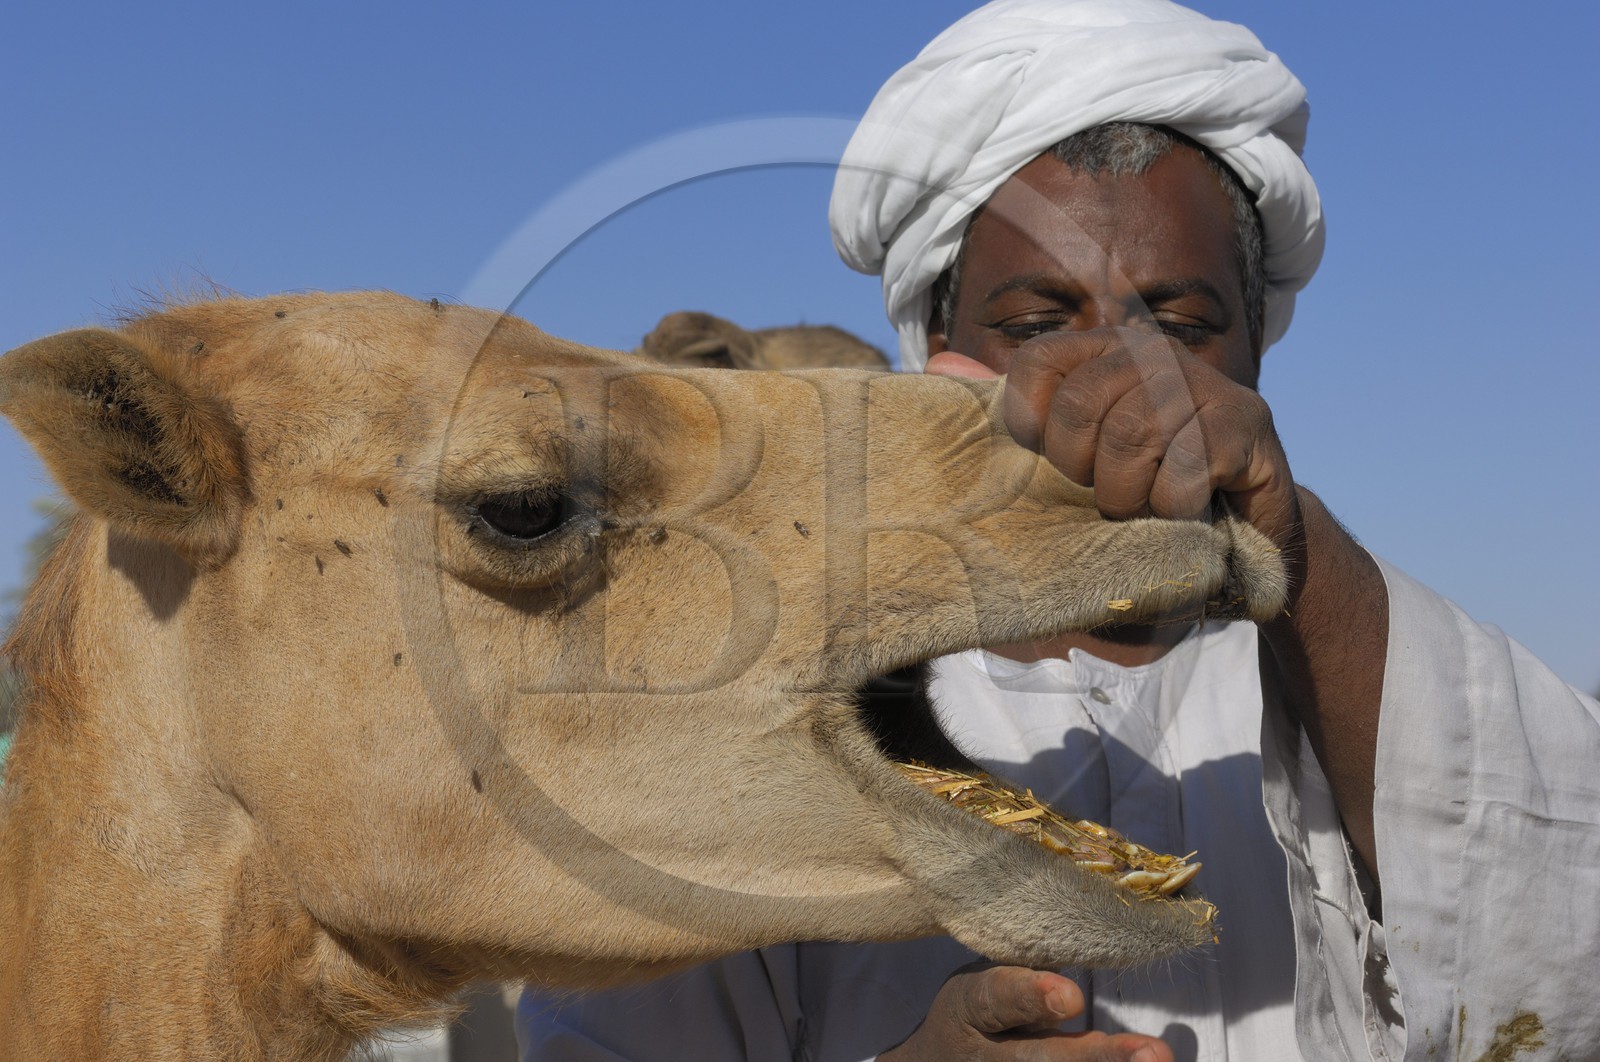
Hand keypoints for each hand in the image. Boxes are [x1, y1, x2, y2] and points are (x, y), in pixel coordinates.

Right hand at [877, 963, 1172, 1060]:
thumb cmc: (974, 1013)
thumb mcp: (983, 983)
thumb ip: (1026, 976)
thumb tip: (1092, 940)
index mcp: (967, 1007)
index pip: (997, 998)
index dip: (1032, 996)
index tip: (1072, 997)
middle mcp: (984, 1056)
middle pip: (1041, 1059)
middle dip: (1097, 1058)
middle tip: (1153, 1053)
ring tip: (1158, 1060)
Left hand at [927, 328, 1300, 549]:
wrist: (1239, 539)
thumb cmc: (1138, 495)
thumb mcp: (1070, 458)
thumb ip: (1015, 413)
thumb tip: (937, 369)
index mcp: (1103, 352)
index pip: (1037, 361)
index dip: (1030, 420)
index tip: (1047, 460)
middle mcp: (1153, 353)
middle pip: (1080, 405)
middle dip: (1082, 471)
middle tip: (1107, 495)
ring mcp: (1204, 384)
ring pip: (1131, 438)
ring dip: (1128, 496)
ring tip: (1144, 508)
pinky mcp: (1246, 423)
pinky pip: (1182, 472)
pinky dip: (1173, 510)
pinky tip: (1186, 513)